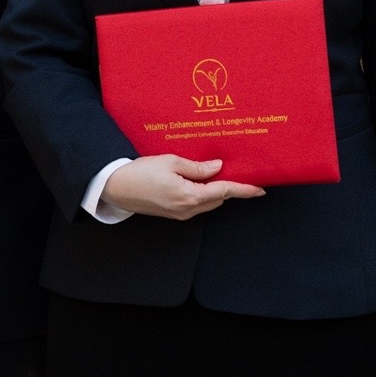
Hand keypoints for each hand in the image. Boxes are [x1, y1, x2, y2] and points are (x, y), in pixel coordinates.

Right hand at [100, 156, 265, 220]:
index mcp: (189, 196)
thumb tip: (217, 167)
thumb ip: (196, 167)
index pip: (223, 192)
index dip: (243, 190)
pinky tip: (199, 181)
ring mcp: (180, 214)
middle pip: (217, 199)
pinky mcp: (173, 214)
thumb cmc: (140, 173)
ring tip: (218, 174)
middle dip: (229, 188)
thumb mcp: (170, 162)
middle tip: (238, 173)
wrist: (116, 187)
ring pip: (207, 203)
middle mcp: (187, 209)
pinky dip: (203, 194)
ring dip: (215, 191)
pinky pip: (196, 205)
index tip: (260, 189)